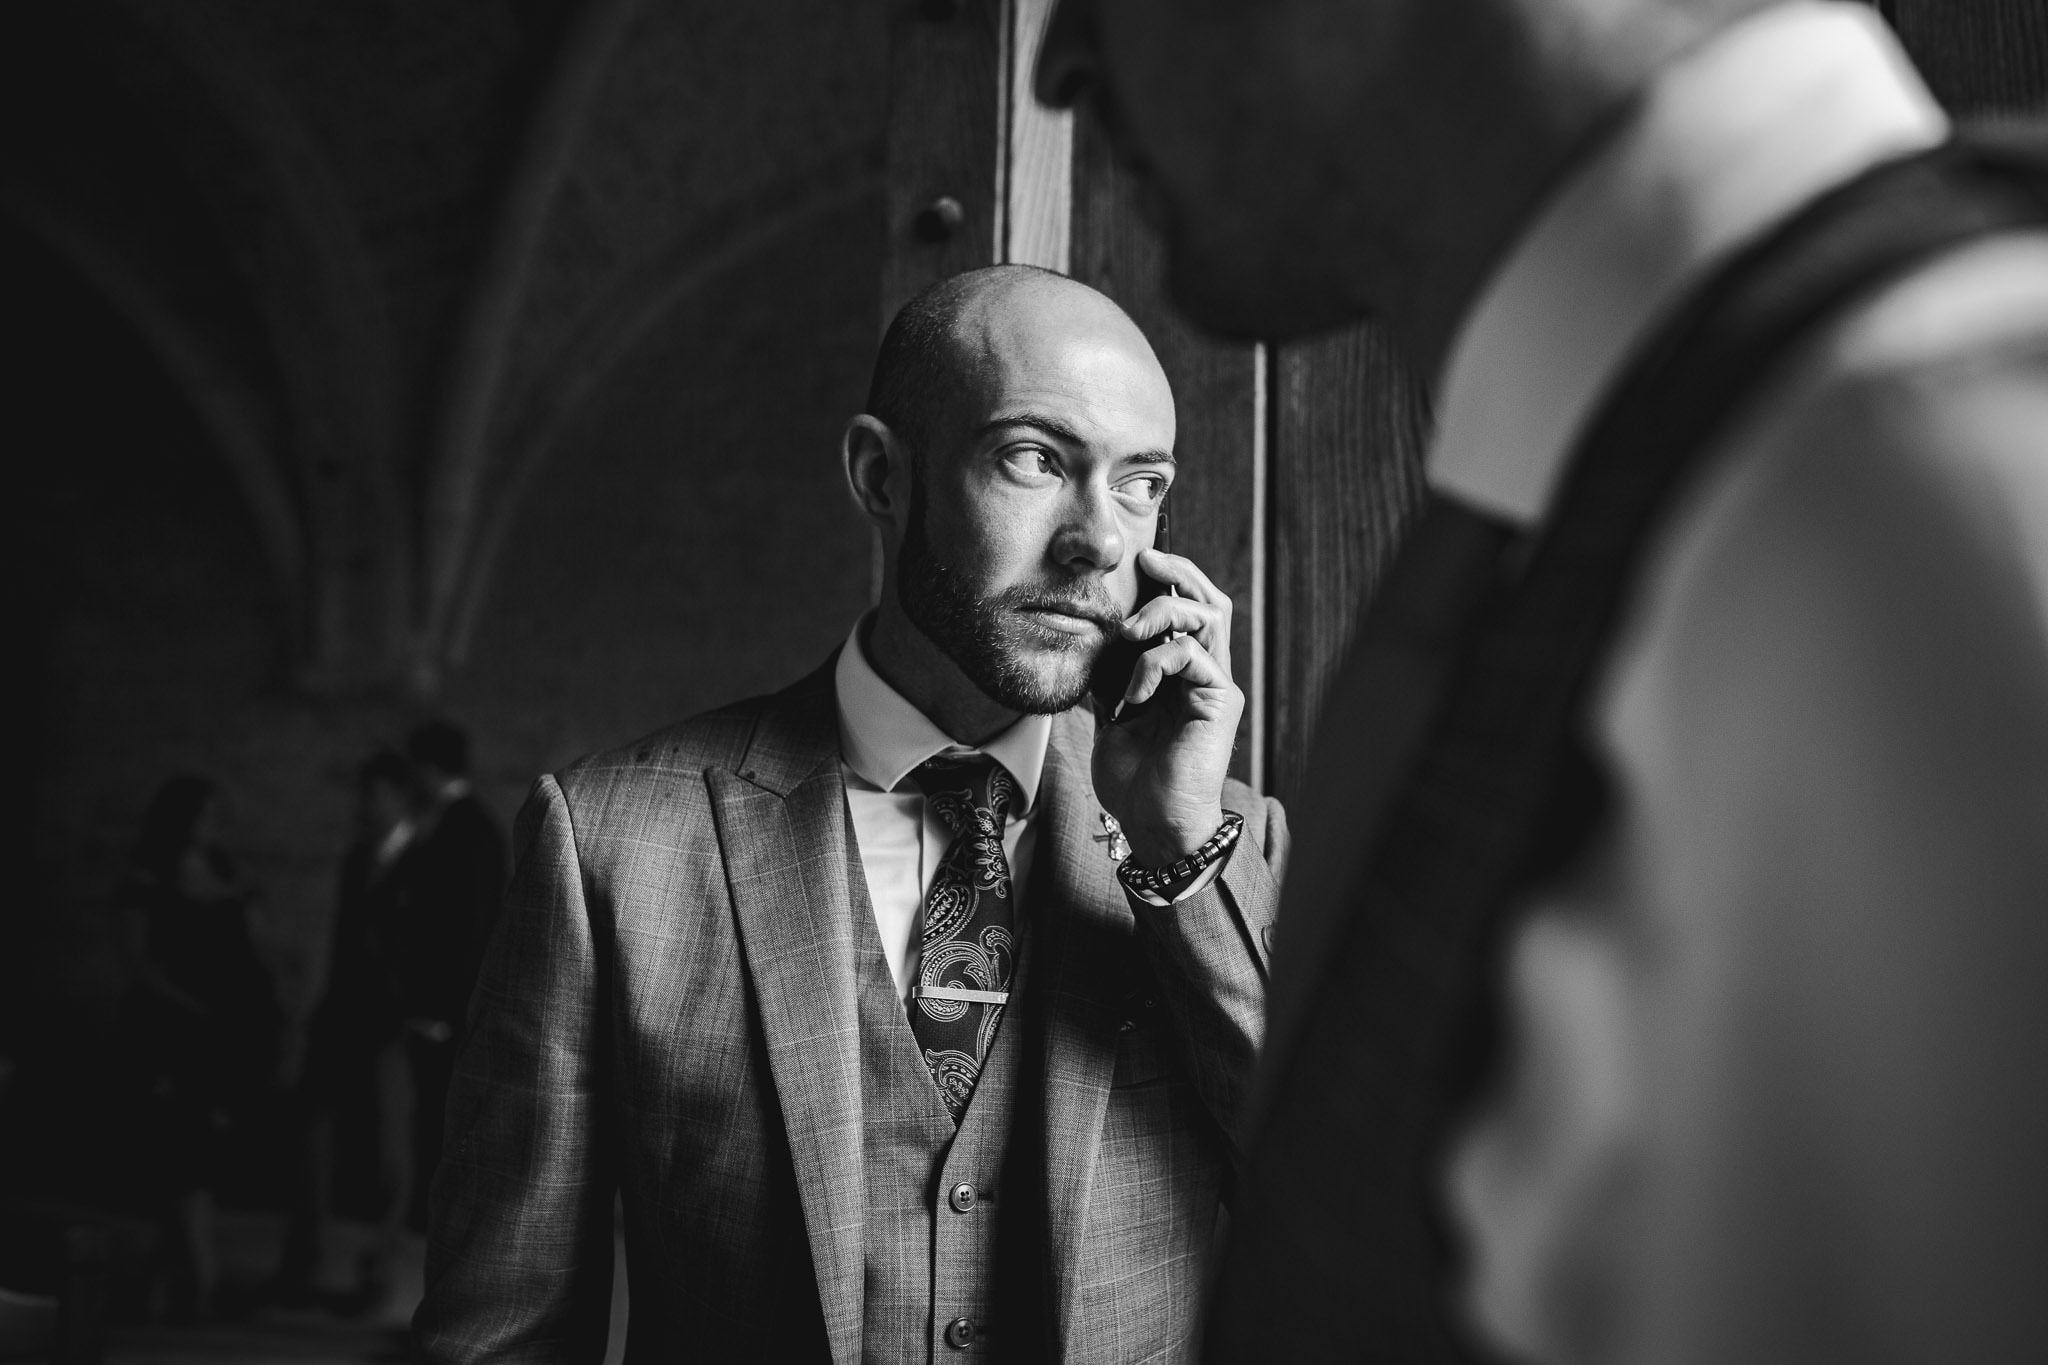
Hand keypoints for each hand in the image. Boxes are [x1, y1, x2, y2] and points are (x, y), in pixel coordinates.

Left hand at [1092, 547, 1243, 865]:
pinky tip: (1132, 695)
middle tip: (1145, 560)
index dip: (1168, 578)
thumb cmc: (1134, 781)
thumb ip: (1109, 680)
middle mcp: (1206, 674)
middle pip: (1209, 600)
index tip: (1137, 561)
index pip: (1186, 609)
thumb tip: (1088, 643)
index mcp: (1182, 675)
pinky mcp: (1222, 700)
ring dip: (1163, 611)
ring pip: (1208, 615)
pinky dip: (1154, 664)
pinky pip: (1192, 654)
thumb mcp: (1109, 718)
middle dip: (1178, 571)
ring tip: (1129, 632)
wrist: (1152, 825)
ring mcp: (1217, 685)